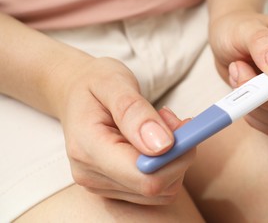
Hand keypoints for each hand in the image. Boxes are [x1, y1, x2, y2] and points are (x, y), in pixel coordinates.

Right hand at [57, 57, 194, 204]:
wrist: (76, 92)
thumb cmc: (94, 83)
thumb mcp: (114, 82)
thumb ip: (135, 112)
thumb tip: (162, 146)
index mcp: (87, 149)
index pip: (143, 176)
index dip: (176, 156)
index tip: (187, 126)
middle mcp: (91, 175)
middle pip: (156, 186)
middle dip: (178, 154)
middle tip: (175, 120)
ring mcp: (102, 185)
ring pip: (162, 190)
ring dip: (175, 158)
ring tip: (162, 125)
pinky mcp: (115, 187)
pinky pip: (156, 188)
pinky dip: (168, 165)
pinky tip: (158, 141)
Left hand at [209, 11, 267, 135]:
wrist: (227, 41)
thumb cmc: (238, 29)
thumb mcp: (246, 29)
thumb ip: (265, 44)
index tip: (263, 75)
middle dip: (261, 94)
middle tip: (239, 70)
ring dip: (253, 102)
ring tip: (240, 74)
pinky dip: (252, 114)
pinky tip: (244, 91)